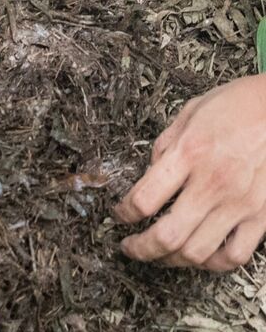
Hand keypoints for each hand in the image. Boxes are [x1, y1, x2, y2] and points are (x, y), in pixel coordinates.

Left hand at [114, 74, 265, 270]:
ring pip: (198, 253)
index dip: (124, 213)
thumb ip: (166, 144)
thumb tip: (149, 172)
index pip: (145, 198)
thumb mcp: (190, 112)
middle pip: (168, 236)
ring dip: (172, 260)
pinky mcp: (260, 216)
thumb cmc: (236, 106)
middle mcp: (212, 183)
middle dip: (141, 248)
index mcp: (189, 153)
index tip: (119, 214)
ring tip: (160, 255)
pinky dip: (214, 263)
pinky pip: (235, 255)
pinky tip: (201, 256)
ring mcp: (239, 203)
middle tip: (129, 247)